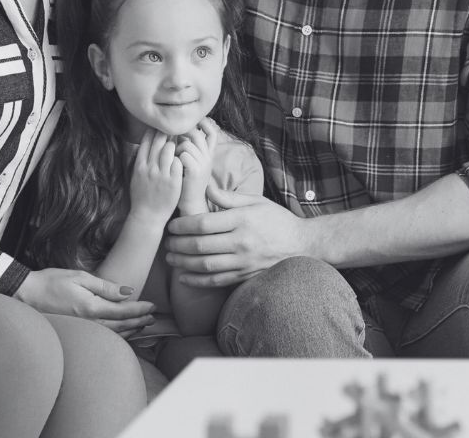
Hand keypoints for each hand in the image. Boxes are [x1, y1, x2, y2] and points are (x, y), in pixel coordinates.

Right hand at [13, 267, 154, 336]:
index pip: (123, 312)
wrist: (24, 295)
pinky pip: (101, 337)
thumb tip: (127, 292)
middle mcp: (88, 323)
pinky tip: (121, 333)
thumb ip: (105, 287)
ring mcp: (81, 330)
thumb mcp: (80, 278)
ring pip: (112, 335)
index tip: (152, 306)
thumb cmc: (50, 282)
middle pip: (121, 326)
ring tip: (142, 325)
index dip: (140, 310)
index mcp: (91, 308)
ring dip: (129, 330)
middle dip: (139, 322)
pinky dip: (115, 335)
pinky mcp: (75, 332)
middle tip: (152, 318)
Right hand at [130, 128, 183, 221]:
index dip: (154, 131)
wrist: (147, 216)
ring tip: (180, 141)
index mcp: (139, 166)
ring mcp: (161, 174)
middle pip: (158, 142)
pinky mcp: (172, 181)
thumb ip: (140, 162)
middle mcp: (149, 168)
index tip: (160, 126)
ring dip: (175, 143)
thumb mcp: (136, 177)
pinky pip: (178, 162)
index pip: (146, 141)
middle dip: (166, 132)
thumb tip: (143, 147)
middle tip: (174, 128)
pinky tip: (183, 156)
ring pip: (168, 149)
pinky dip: (180, 157)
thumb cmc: (142, 196)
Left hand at [165, 194, 312, 288]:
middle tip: (167, 242)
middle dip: (179, 244)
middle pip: (201, 245)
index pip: (205, 223)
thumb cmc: (276, 219)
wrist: (301, 244)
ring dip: (183, 263)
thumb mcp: (256, 202)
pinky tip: (183, 277)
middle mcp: (242, 242)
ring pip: (205, 265)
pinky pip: (216, 280)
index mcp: (243, 219)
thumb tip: (205, 188)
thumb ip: (229, 197)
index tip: (172, 225)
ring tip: (171, 258)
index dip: (183, 225)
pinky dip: (197, 281)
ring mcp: (243, 261)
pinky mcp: (245, 275)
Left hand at [176, 120, 215, 215]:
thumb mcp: (192, 163)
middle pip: (197, 135)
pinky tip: (172, 164)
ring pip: (187, 144)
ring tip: (172, 157)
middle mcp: (208, 158)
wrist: (190, 203)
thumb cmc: (186, 182)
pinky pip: (183, 154)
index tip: (191, 122)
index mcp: (208, 155)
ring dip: (176, 148)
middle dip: (182, 133)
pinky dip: (175, 157)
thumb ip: (189, 148)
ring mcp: (203, 164)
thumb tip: (179, 132)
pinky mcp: (195, 171)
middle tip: (172, 138)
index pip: (212, 133)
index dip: (204, 124)